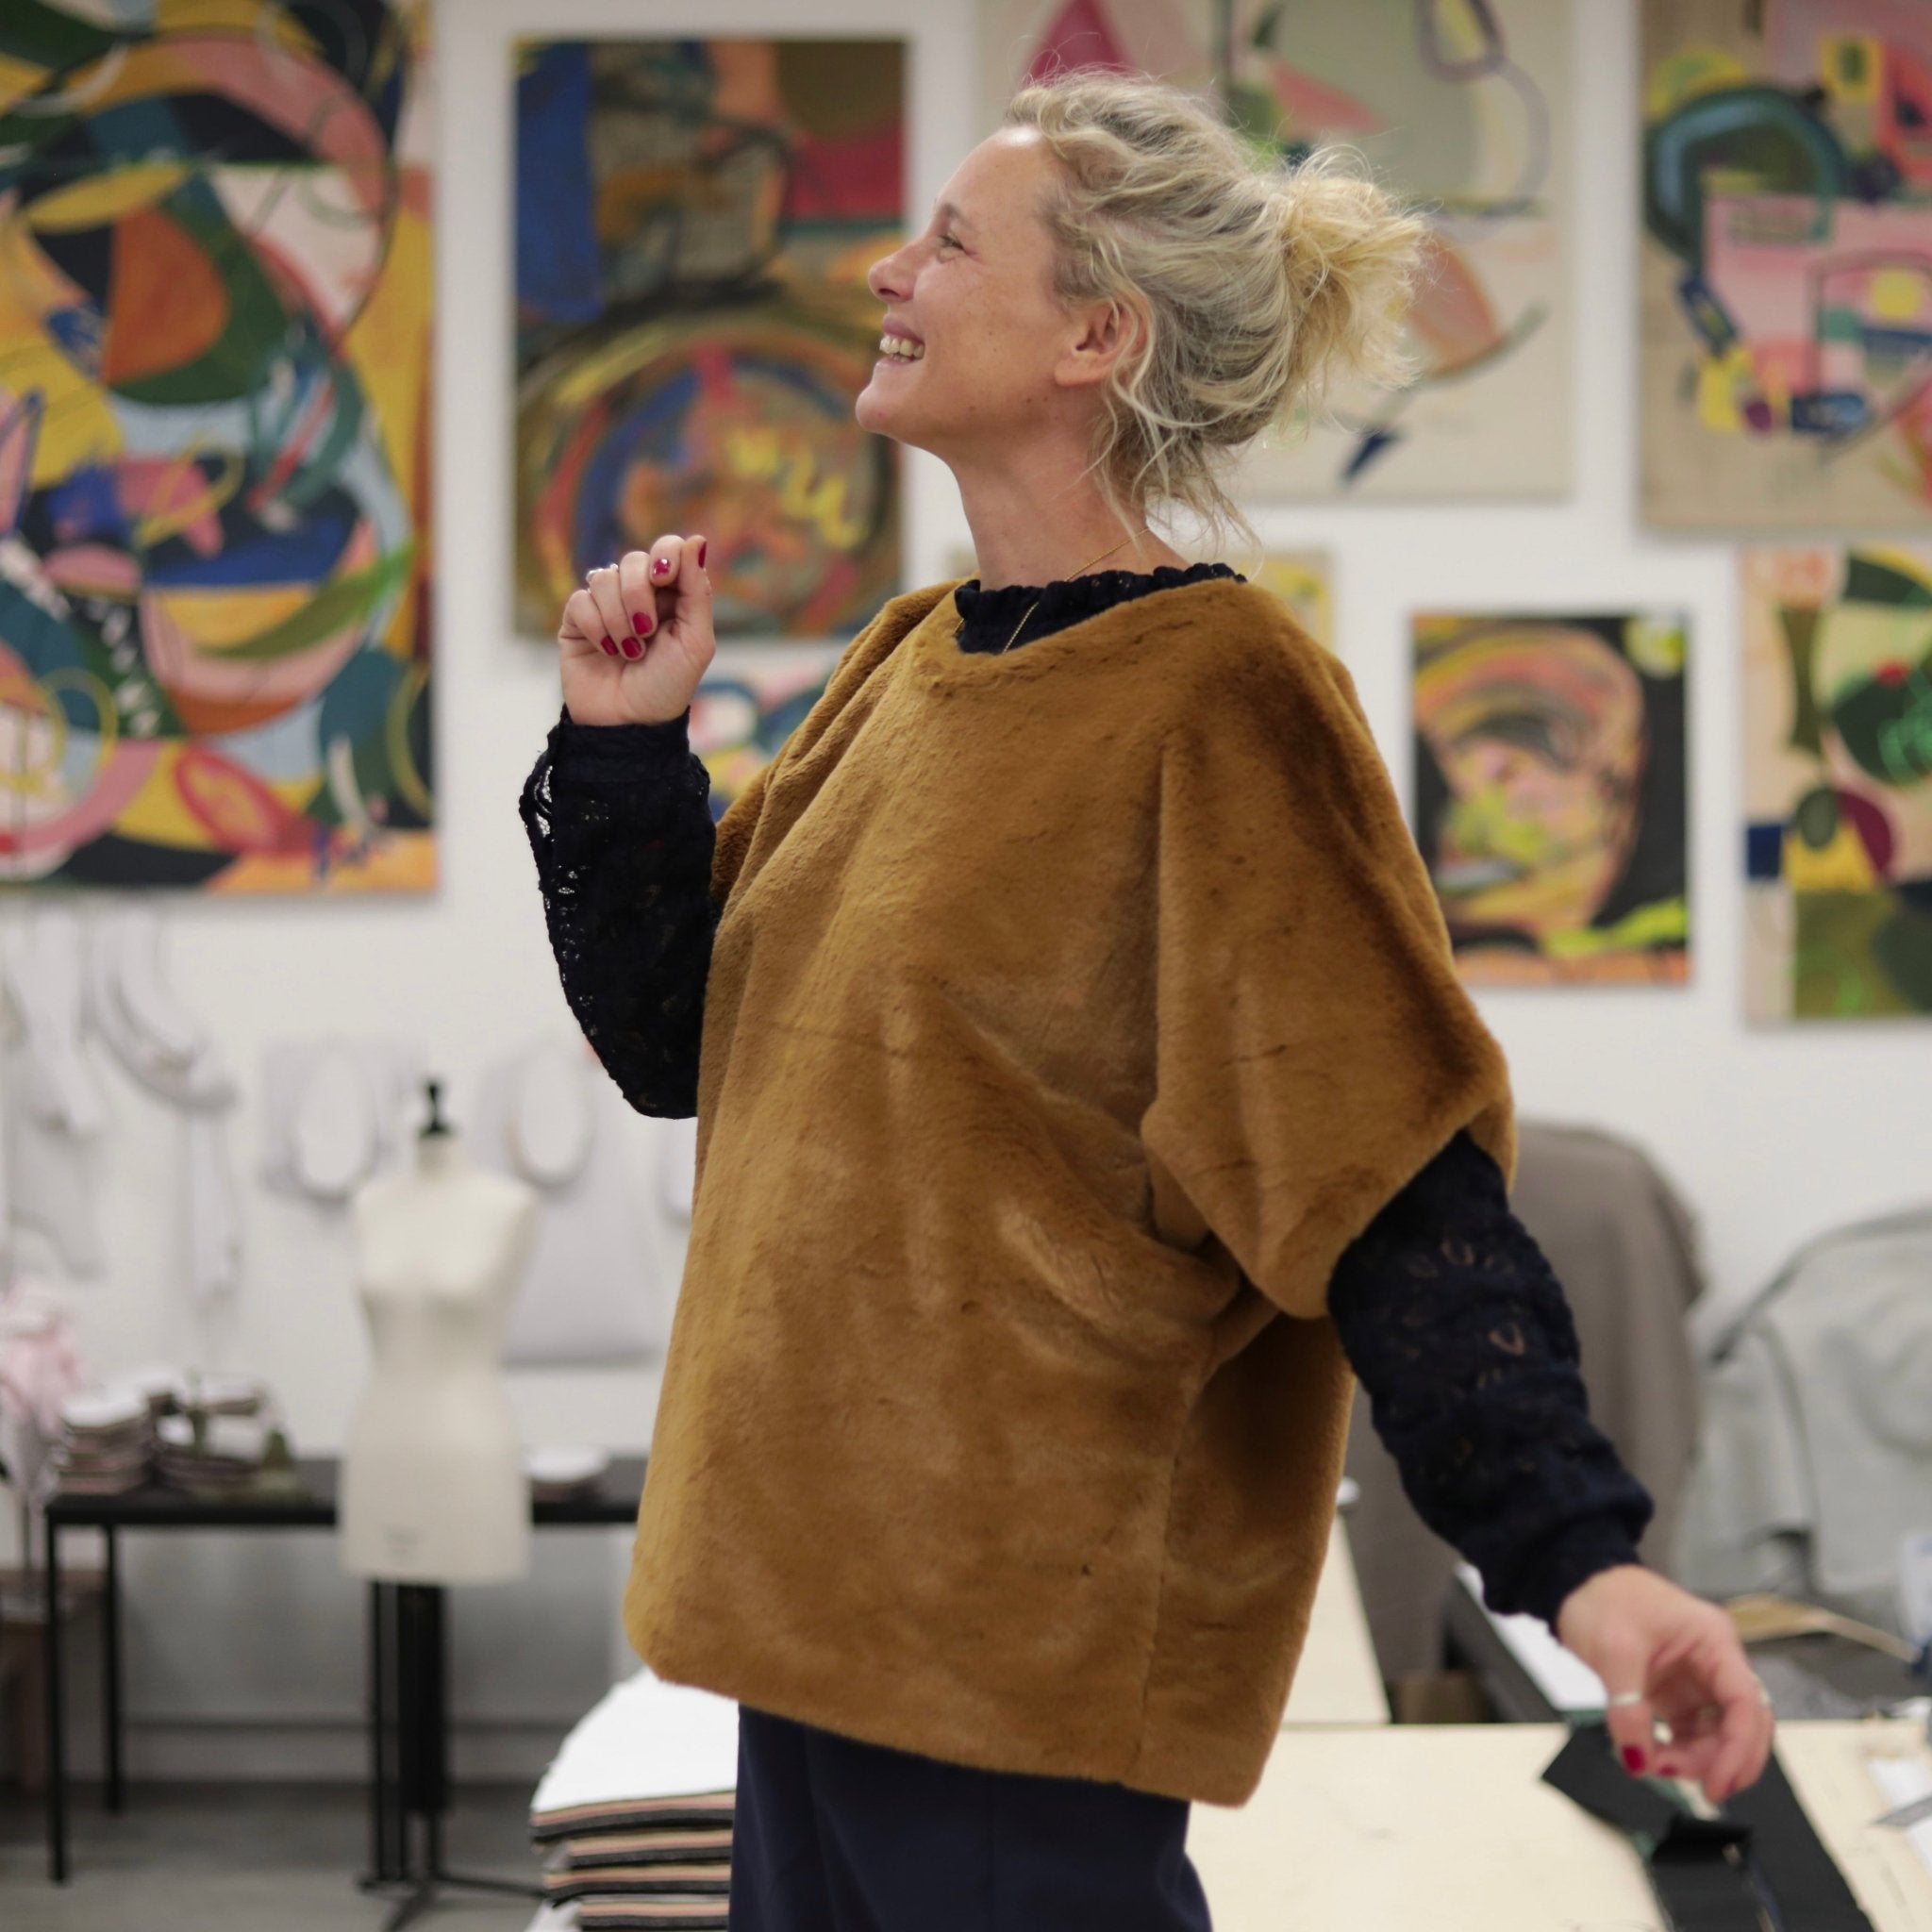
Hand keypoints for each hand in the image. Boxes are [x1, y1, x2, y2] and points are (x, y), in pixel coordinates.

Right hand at [558, 535, 714, 726]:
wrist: (629, 723)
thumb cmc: (668, 686)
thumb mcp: (695, 642)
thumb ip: (697, 591)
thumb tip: (696, 539)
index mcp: (673, 596)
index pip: (669, 549)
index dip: (665, 554)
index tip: (664, 576)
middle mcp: (639, 595)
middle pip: (634, 561)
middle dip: (639, 595)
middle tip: (646, 630)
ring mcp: (606, 606)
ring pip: (604, 579)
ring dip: (619, 619)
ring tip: (629, 652)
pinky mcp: (577, 620)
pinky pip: (580, 601)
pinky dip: (597, 627)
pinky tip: (607, 651)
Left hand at [1555, 1564, 1773, 1804]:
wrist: (1577, 1583)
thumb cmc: (1602, 1600)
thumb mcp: (1613, 1651)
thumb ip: (1628, 1709)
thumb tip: (1638, 1761)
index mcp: (1714, 1642)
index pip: (1745, 1703)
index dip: (1738, 1749)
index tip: (1717, 1785)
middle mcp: (1715, 1663)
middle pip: (1741, 1725)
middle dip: (1720, 1760)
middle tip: (1682, 1780)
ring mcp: (1698, 1681)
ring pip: (1717, 1735)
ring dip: (1695, 1759)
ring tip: (1654, 1765)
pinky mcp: (1677, 1694)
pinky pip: (1691, 1732)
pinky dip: (1678, 1751)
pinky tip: (1653, 1758)